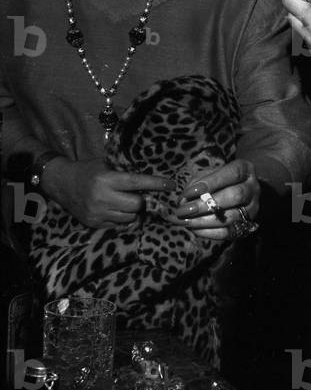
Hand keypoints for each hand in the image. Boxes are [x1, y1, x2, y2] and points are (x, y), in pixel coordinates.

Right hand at [41, 158, 174, 228]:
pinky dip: (122, 217)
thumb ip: (126, 172)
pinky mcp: (93, 223)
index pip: (137, 182)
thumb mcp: (107, 165)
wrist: (61, 183)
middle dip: (142, 200)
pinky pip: (118, 224)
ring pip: (129, 217)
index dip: (156, 184)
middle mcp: (102, 197)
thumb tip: (152, 177)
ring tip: (126, 202)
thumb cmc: (88, 170)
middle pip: (137, 204)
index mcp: (107, 179)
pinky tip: (116, 209)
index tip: (171, 185)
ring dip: (133, 210)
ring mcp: (97, 213)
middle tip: (141, 195)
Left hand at [170, 160, 259, 241]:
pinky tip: (194, 229)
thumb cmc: (220, 182)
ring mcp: (252, 208)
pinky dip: (208, 232)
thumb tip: (184, 200)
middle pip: (236, 195)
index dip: (211, 182)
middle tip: (184, 210)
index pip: (233, 173)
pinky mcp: (246, 226)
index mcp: (245, 169)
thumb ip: (197, 182)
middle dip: (206, 204)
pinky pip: (228, 232)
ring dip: (204, 220)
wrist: (240, 196)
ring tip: (185, 221)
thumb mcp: (210, 174)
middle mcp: (253, 188)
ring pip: (231, 217)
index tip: (188, 192)